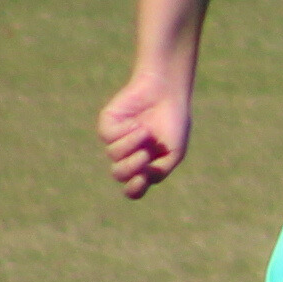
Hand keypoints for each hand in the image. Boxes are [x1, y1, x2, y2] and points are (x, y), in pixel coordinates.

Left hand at [97, 67, 192, 195]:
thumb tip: (139, 179)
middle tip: (144, 155)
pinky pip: (109, 137)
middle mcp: (129, 154)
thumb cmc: (174, 122)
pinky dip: (125, 131)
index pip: (133, 188)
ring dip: (130, 145)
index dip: (134, 189)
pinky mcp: (108, 124)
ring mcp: (117, 140)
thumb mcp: (174, 152)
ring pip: (114, 155)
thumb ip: (159, 171)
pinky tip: (136, 122)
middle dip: (131, 167)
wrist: (166, 92)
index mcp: (146, 164)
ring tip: (145, 131)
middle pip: (119, 174)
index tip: (142, 178)